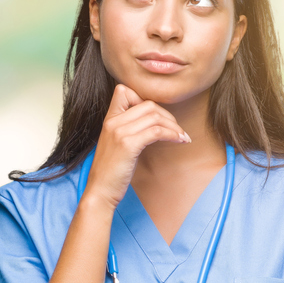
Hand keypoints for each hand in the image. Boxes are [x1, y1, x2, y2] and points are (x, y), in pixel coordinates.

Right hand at [82, 84, 189, 209]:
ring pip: (155, 117)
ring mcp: (119, 132)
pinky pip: (157, 131)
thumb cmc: (112, 171)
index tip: (159, 117)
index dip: (146, 100)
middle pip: (149, 105)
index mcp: (109, 119)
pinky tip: (179, 141)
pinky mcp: (128, 145)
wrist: (100, 191)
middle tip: (178, 130)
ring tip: (182, 137)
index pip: (125, 91)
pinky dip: (172, 134)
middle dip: (168, 116)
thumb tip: (154, 121)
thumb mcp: (117, 143)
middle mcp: (113, 122)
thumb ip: (129, 129)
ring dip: (174, 127)